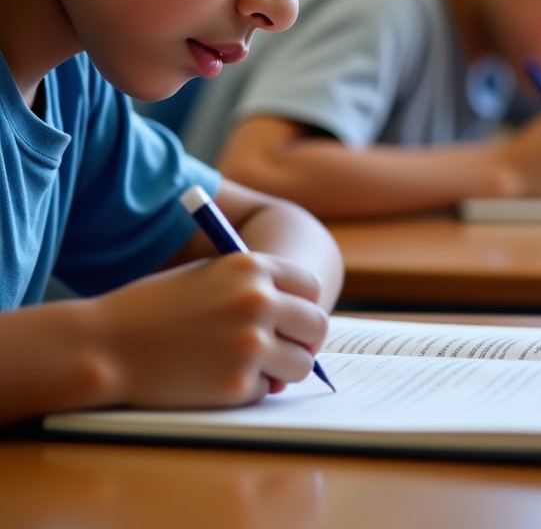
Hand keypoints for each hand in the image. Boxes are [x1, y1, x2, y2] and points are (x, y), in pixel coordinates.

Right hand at [86, 251, 328, 408]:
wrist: (107, 345)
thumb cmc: (155, 308)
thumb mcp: (209, 275)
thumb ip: (255, 286)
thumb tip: (298, 315)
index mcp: (252, 267)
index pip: (310, 287)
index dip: (304, 306)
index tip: (295, 319)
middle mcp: (259, 301)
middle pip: (316, 326)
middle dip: (304, 341)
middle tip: (286, 350)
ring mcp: (251, 344)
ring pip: (300, 364)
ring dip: (282, 370)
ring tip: (248, 365)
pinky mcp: (237, 384)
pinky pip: (266, 390)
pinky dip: (249, 389)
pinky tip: (215, 378)